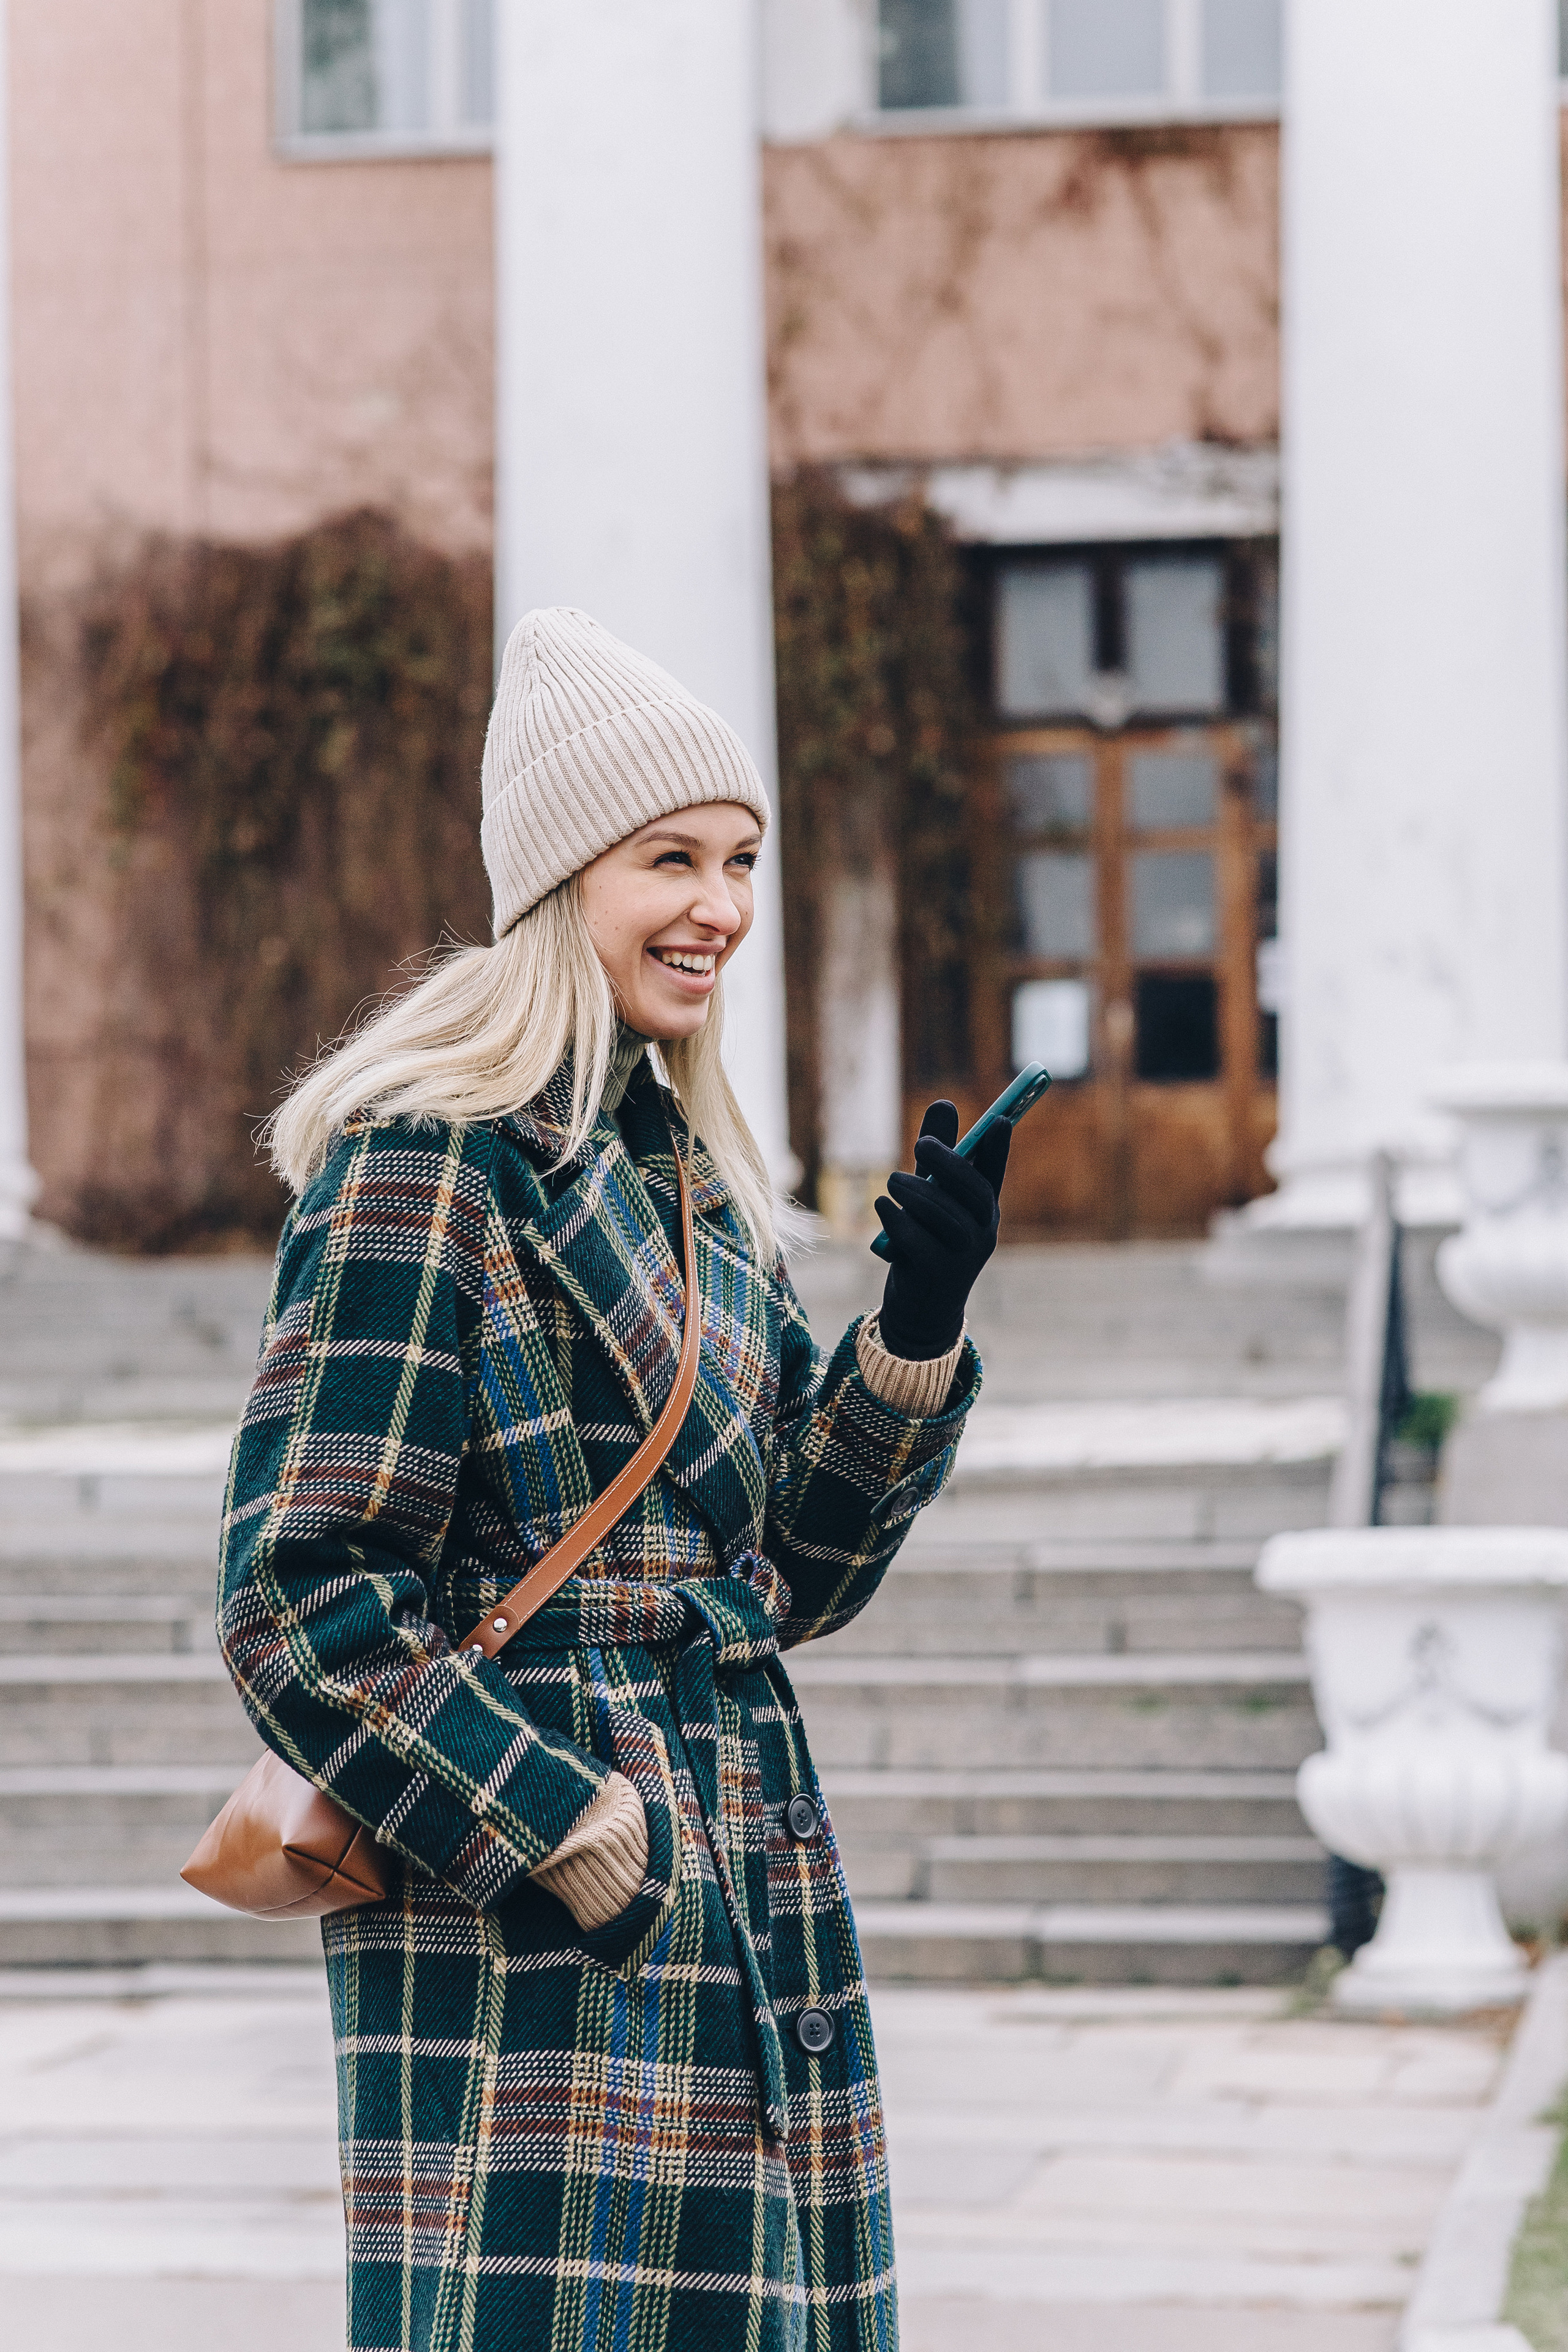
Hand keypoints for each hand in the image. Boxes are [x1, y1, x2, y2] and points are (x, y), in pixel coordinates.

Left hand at [874, 1101, 1009, 1360]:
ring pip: (941, 1213)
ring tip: (891, 1182)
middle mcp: (981, 1232)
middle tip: (920, 1144)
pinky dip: (895, 1218)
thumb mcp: (931, 1195)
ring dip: (913, 1191)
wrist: (921, 1309)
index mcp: (983, 1210)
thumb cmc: (926, 1243)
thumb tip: (944, 1102)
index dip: (998, 1149)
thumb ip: (936, 1156)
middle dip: (948, 1162)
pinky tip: (884, 1207)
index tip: (1000, 1120)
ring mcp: (962, 1256)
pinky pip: (915, 1238)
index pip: (994, 1175)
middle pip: (973, 1191)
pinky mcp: (936, 1274)